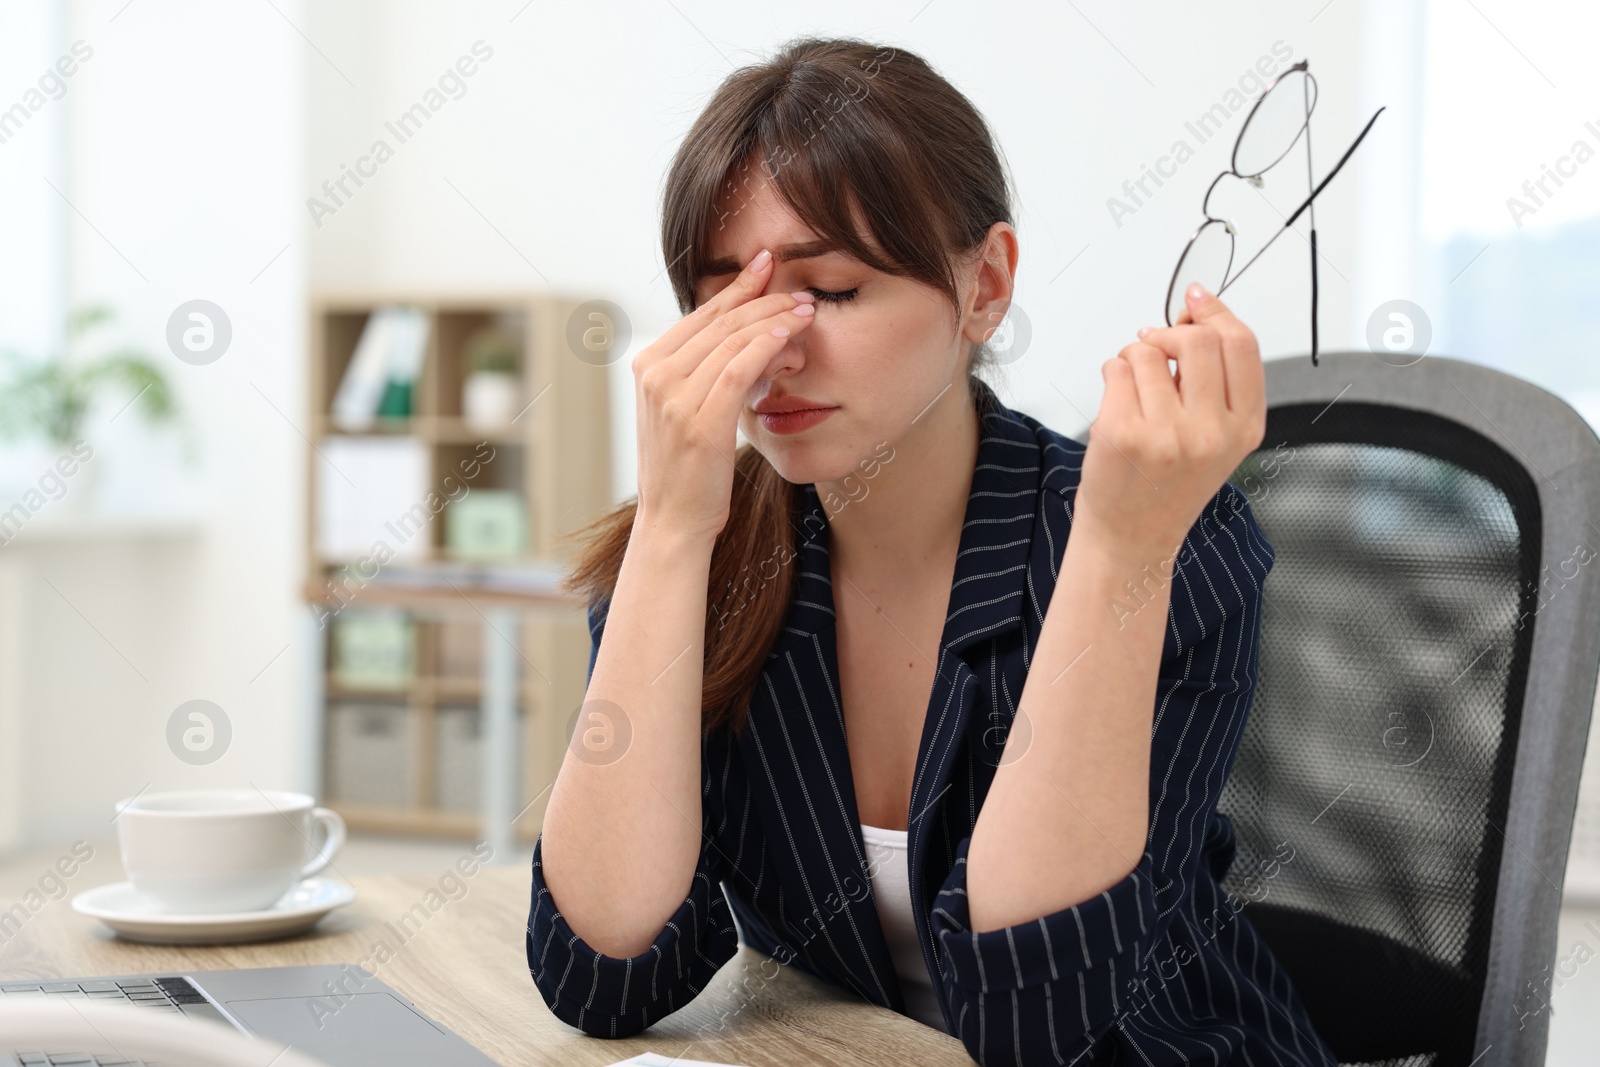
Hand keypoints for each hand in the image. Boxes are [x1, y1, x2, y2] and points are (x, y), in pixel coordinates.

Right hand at [630, 249, 816, 544]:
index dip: (736, 287)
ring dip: (773, 319)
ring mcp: (673, 398)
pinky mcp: (699, 421)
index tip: (765, 265)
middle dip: (762, 298)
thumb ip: (701, 374)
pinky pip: (738, 369)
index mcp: (648, 367)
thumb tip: (744, 340)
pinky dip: (766, 346)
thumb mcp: (684, 412)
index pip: (700, 315)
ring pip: (731, 340)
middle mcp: (655, 375)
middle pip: (718, 321)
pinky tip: (789, 335)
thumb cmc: (688, 471)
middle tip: (797, 288)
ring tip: (804, 309)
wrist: (673, 524)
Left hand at [1075, 282, 1266, 556]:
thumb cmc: (1166, 486)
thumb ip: (1214, 381)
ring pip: (1148, 350)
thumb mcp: (1215, 438)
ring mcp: (1167, 434)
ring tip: (1133, 388)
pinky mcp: (1123, 433)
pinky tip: (1117, 403)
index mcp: (1245, 428)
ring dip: (1133, 356)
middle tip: (1154, 347)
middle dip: (1168, 333)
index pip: (1242, 345)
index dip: (1217, 312)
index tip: (1195, 299)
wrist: (1131, 538)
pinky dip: (1111, 374)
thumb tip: (1196, 312)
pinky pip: (1116, 369)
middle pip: (1198, 339)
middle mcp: (1212, 432)